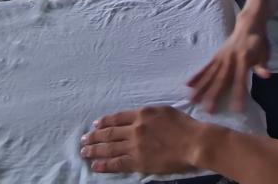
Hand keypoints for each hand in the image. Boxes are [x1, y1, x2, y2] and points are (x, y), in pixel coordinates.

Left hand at [81, 107, 200, 175]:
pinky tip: (95, 166)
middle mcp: (135, 128)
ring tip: (84, 152)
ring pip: (109, 148)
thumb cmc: (184, 125)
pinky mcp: (138, 161)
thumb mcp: (165, 110)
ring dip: (94, 150)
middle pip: (109, 133)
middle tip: (84, 139)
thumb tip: (137, 117)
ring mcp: (135, 146)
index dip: (104, 122)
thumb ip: (148, 114)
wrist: (193, 142)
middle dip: (94, 136)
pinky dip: (104, 165)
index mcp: (142, 114)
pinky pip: (117, 163)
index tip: (95, 125)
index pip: (117, 118)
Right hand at [187, 20, 270, 111]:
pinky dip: (197, 76)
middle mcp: (230, 59)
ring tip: (191, 100)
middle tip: (207, 111)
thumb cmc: (259, 42)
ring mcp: (221, 57)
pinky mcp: (216, 56)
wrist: (249, 24)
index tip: (236, 109)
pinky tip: (188, 85)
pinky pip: (205, 67)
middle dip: (214, 95)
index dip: (238, 94)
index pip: (240, 79)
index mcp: (244, 59)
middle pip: (221, 79)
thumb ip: (262, 65)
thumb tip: (266, 75)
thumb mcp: (264, 53)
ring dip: (200, 87)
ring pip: (210, 74)